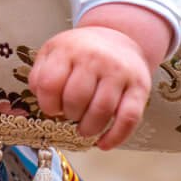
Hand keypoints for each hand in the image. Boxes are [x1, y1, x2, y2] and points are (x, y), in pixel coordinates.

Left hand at [28, 3, 170, 148]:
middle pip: (76, 99)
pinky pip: (129, 118)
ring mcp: (119, 72)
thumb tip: (41, 100)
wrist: (116, 37)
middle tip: (71, 115)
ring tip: (84, 129)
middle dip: (69, 115)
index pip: (49, 84)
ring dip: (89, 128)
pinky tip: (104, 144)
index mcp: (68, 50)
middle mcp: (95, 58)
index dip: (47, 104)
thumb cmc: (80, 52)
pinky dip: (115, 137)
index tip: (52, 109)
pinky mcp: (139, 86)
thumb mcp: (53, 53)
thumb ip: (40, 75)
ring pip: (102, 110)